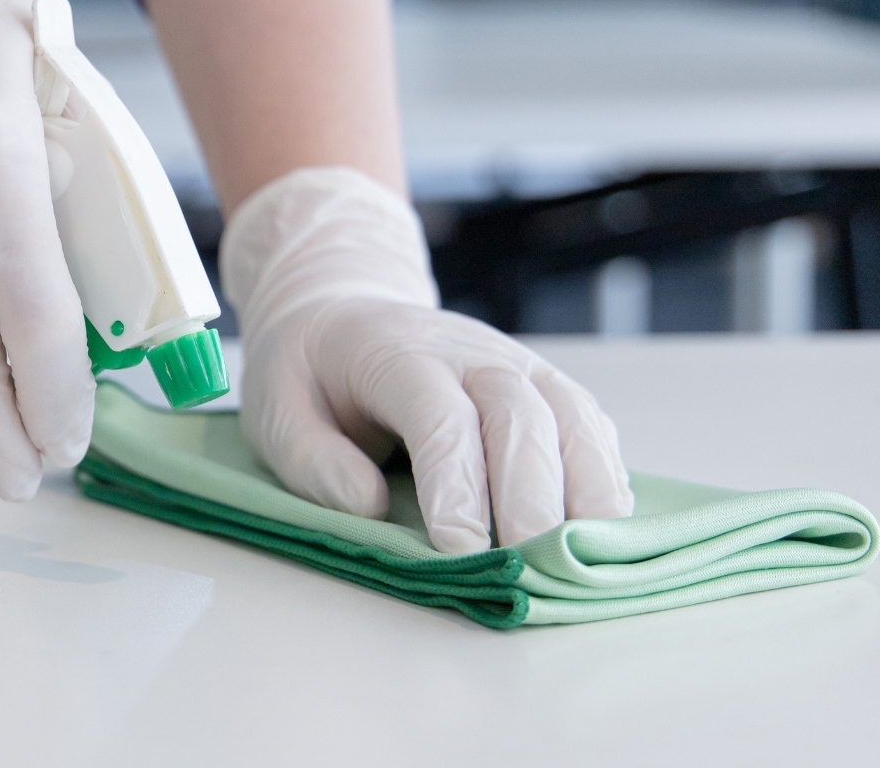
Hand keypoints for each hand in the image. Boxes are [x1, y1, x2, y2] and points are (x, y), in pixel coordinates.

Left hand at [222, 168, 633, 551]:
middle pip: (520, 415)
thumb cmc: (308, 371)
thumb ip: (312, 458)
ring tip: (585, 557)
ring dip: (586, 489)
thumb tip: (367, 505)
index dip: (457, 483)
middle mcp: (471, 352)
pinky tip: (602, 529)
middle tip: (532, 567)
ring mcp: (518, 365)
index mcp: (398, 353)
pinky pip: (590, 428)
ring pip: (572, 417)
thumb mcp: (276, 409)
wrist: (343, 312)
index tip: (462, 551)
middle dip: (532, 496)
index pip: (441, 416)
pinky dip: (604, 478)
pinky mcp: (546, 388)